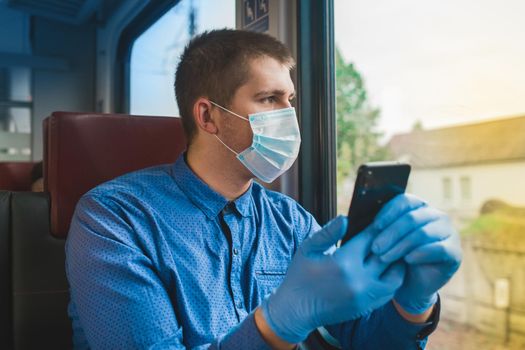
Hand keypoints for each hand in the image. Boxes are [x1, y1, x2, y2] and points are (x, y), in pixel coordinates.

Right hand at [260, 215, 405, 342]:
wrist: (296, 310)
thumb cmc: (299, 276)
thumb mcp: (308, 250)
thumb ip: (328, 233)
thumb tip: (345, 218)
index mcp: (343, 263)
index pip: (370, 239)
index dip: (377, 227)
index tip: (381, 219)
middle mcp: (358, 280)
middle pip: (386, 256)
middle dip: (390, 242)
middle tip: (392, 232)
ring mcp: (364, 296)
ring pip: (395, 276)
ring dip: (396, 262)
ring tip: (392, 251)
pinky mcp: (366, 307)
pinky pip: (389, 292)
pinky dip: (392, 279)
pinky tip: (387, 270)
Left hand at [371, 194, 462, 313]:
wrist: (408, 285)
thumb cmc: (393, 258)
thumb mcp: (383, 240)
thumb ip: (375, 227)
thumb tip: (349, 218)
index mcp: (419, 207)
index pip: (404, 202)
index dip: (388, 214)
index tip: (373, 228)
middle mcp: (436, 216)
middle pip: (412, 218)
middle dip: (390, 233)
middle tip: (375, 248)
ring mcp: (448, 233)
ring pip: (423, 233)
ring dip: (401, 246)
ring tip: (385, 257)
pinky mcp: (454, 252)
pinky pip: (438, 249)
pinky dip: (420, 253)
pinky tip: (407, 260)